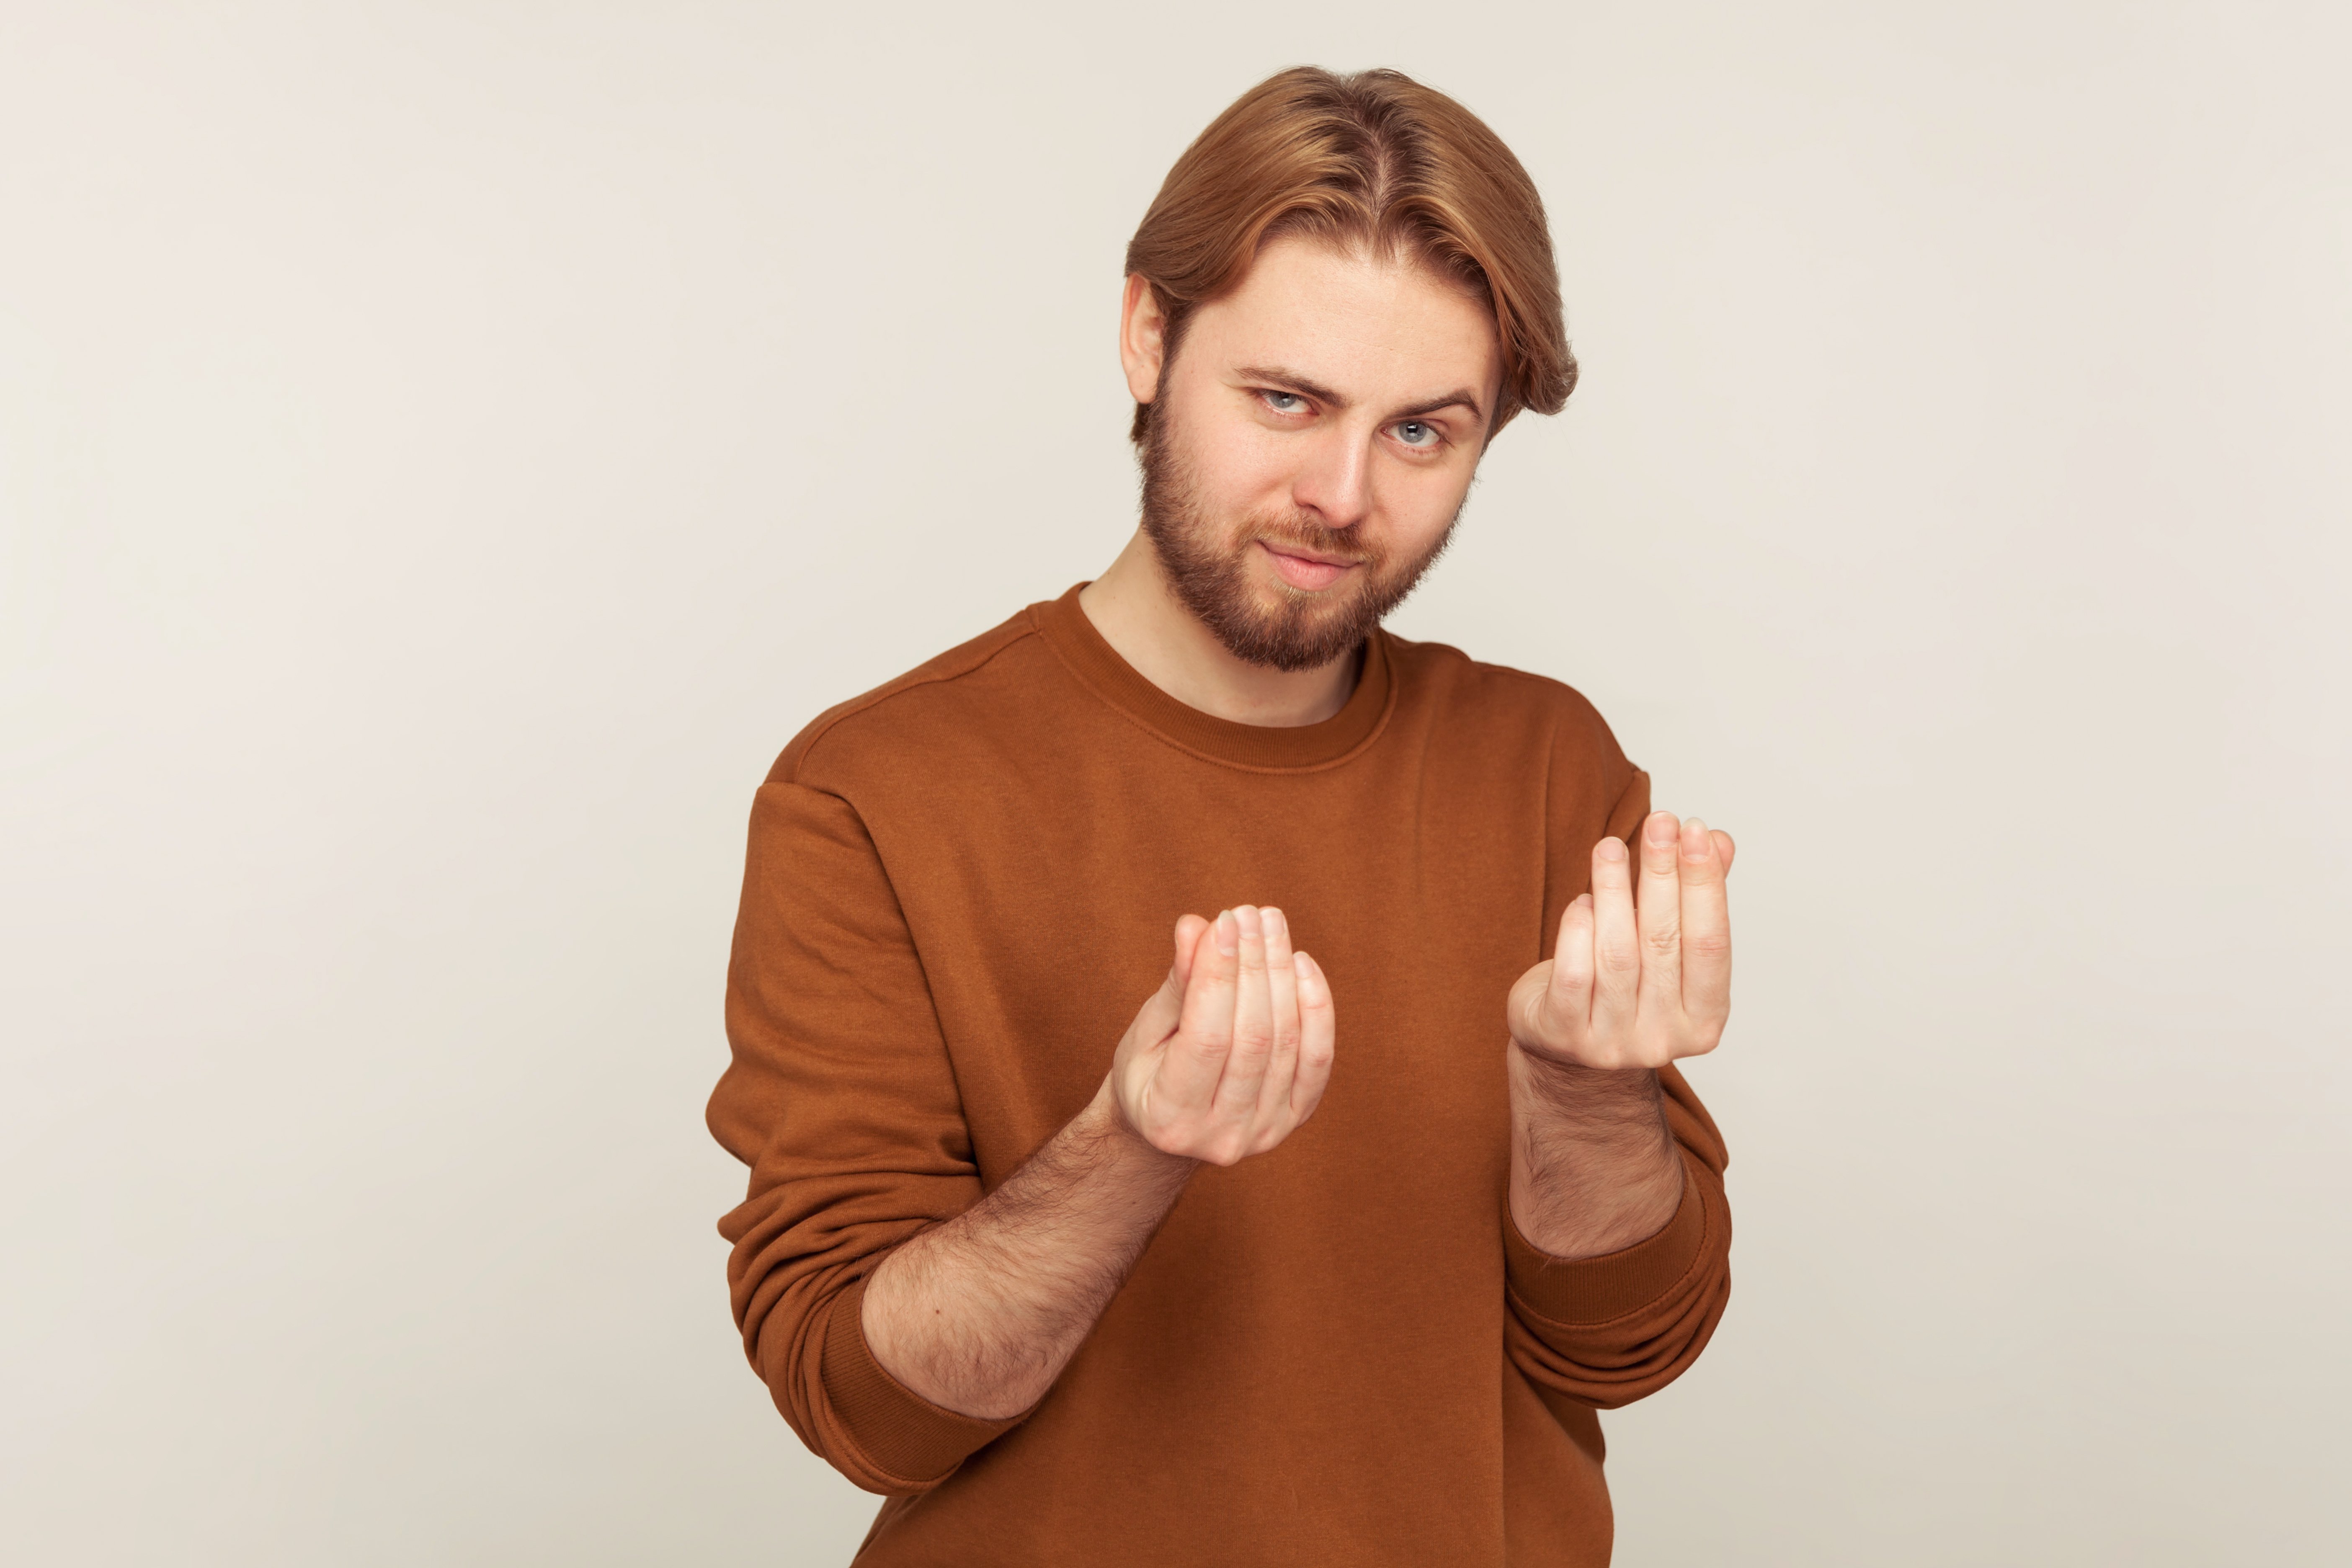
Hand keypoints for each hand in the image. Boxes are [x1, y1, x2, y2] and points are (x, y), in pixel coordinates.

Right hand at [1108, 906, 1335, 1165]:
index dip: (1218, 974)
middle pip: (1254, 1037)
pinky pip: (1318, 1057)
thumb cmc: (1149, 1071)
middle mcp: (1223, 1136)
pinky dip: (1316, 1007)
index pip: (1207, 1036)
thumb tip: (1195, 925)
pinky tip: (1301, 963)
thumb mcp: (1148, 1030)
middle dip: (1253, 966)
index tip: (1223, 921)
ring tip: (1270, 925)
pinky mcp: (1295, 1120)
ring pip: (1287, 1041)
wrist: (1170, 1128)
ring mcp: (1265, 1133)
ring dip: (1282, 975)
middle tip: (1250, 914)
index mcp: (1170, 1117)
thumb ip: (1178, 984)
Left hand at [1507, 812, 1734, 1069]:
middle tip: (1660, 822)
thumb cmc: (1624, 987)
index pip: (1711, 943)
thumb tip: (1717, 840)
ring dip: (1613, 890)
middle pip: (1664, 942)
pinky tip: (1582, 900)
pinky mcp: (1565, 1035)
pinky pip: (1572, 972)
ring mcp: (1613, 1043)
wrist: (1565, 1048)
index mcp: (1703, 1020)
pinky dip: (1577, 928)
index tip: (1696, 831)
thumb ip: (1695, 898)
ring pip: (1616, 953)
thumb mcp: (1667, 948)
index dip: (1705, 884)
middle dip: (1662, 873)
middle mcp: (1662, 1039)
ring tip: (1610, 847)